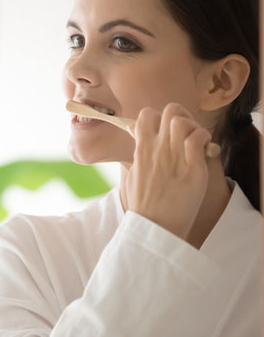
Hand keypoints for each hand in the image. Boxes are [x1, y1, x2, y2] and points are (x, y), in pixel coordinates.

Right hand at [124, 103, 211, 239]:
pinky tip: (205, 148)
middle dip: (180, 116)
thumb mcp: (132, 172)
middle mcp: (157, 149)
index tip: (165, 129)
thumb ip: (136, 149)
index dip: (159, 116)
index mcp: (141, 149)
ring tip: (196, 140)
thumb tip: (132, 130)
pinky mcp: (193, 169)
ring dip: (193, 126)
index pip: (146, 114)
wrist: (154, 226)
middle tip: (185, 132)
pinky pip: (198, 139)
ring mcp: (174, 158)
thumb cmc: (144, 203)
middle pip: (170, 111)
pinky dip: (204, 138)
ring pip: (183, 122)